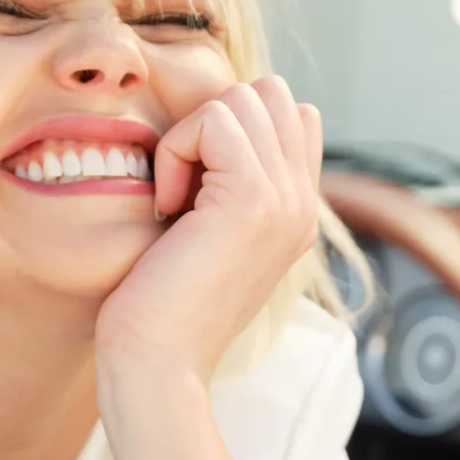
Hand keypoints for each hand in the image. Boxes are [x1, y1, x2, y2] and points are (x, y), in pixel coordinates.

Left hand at [95, 77, 323, 383]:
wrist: (157, 366)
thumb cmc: (159, 310)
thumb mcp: (204, 239)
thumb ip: (225, 189)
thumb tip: (212, 129)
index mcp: (296, 214)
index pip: (291, 115)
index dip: (231, 130)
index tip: (194, 191)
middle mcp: (302, 204)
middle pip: (271, 93)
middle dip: (213, 121)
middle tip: (182, 188)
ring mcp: (286, 200)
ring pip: (245, 96)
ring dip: (191, 136)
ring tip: (175, 200)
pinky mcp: (252, 198)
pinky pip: (214, 118)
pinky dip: (175, 149)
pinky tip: (167, 206)